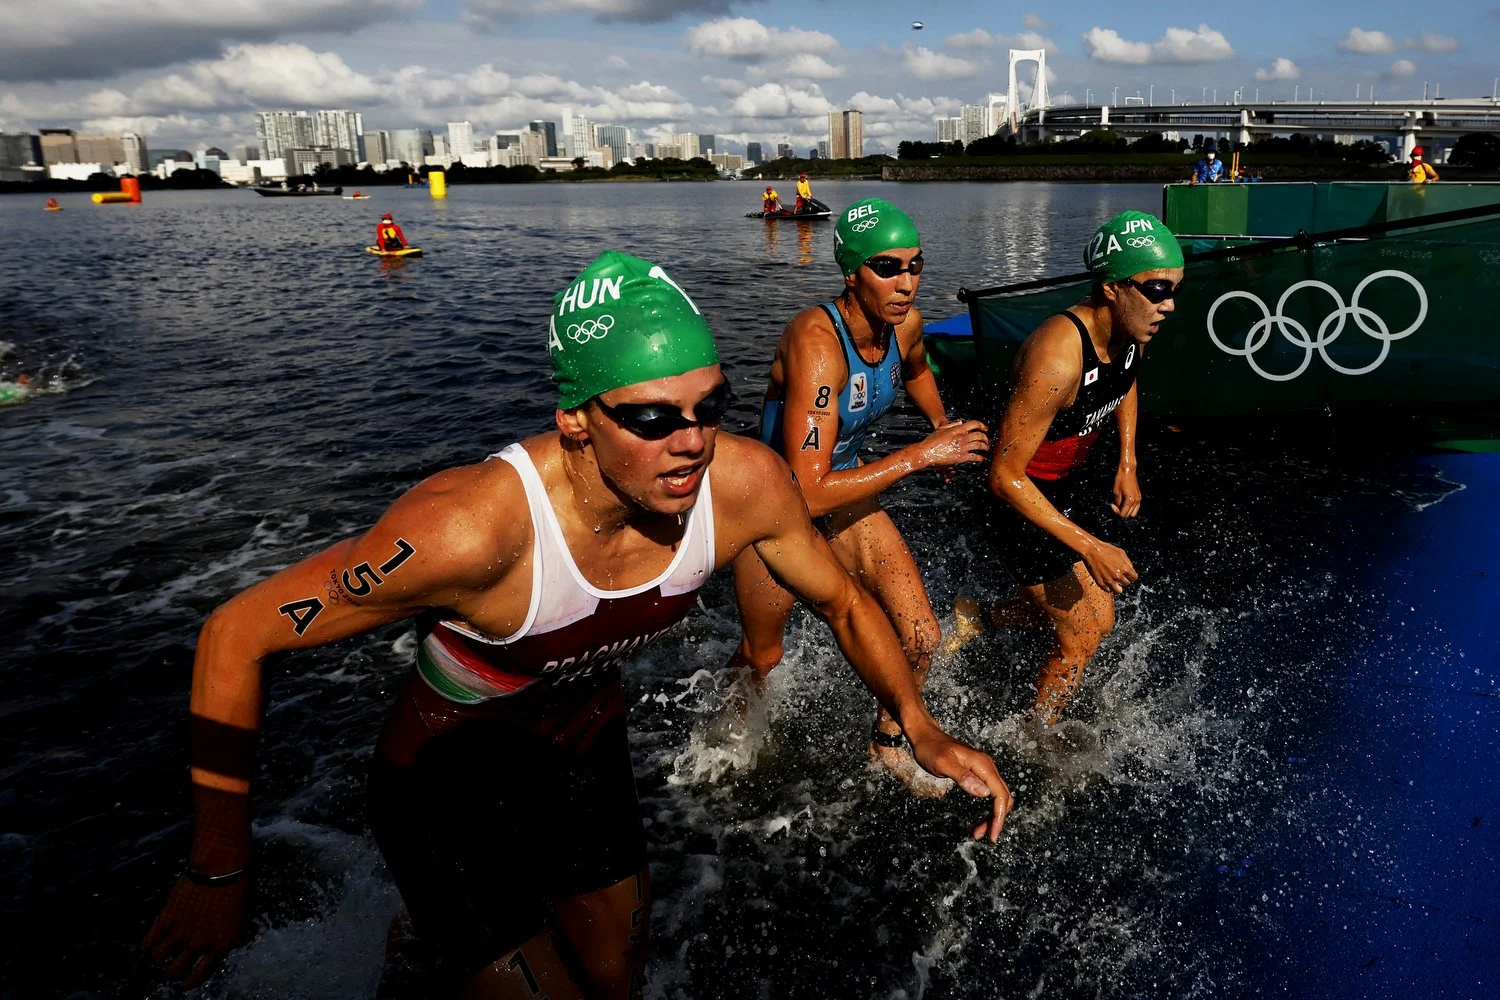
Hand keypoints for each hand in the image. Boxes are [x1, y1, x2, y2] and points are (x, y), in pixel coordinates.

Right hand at [142, 874, 249, 986]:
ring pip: (160, 959)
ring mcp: (182, 932)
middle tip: (170, 969)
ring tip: (158, 957)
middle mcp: (201, 943)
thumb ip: (223, 935)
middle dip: (172, 973)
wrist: (223, 865)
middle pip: (177, 970)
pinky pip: (150, 941)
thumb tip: (211, 945)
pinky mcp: (167, 919)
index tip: (185, 985)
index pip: (202, 974)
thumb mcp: (239, 916)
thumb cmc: (237, 885)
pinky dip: (146, 946)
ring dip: (158, 959)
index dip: (190, 982)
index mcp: (222, 944)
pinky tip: (147, 946)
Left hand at [906, 724, 1012, 841]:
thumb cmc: (930, 748)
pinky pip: (989, 793)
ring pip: (997, 797)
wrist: (924, 735)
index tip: (992, 834)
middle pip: (1003, 797)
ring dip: (992, 816)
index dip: (999, 816)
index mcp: (981, 764)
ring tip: (978, 832)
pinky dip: (987, 809)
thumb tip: (984, 793)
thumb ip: (963, 777)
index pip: (1000, 794)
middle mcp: (987, 766)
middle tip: (984, 836)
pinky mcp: (977, 773)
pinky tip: (978, 820)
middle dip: (996, 819)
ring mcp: (983, 769)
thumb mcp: (943, 764)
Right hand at [916, 420, 988, 469]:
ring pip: (979, 445)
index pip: (974, 424)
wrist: (926, 452)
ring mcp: (962, 447)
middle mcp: (962, 437)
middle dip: (985, 438)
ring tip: (986, 448)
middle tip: (986, 441)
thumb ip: (952, 425)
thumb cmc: (931, 441)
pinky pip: (974, 457)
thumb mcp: (941, 429)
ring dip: (984, 447)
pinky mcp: (961, 457)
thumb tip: (961, 422)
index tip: (985, 429)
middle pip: (979, 435)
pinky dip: (979, 458)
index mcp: (957, 429)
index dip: (982, 425)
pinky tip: (981, 459)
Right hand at [1080, 538, 1136, 594]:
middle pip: (1126, 583)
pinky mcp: (1101, 582)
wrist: (1093, 551)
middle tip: (1120, 575)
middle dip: (1124, 579)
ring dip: (1118, 586)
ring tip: (1115, 582)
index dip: (1132, 575)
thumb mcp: (1121, 552)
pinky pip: (1108, 589)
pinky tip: (1107, 580)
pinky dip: (1109, 586)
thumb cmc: (1107, 550)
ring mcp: (1109, 580)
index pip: (1134, 578)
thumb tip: (1130, 569)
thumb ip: (1128, 562)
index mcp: (1125, 569)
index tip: (1128, 574)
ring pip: (1118, 590)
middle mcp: (1118, 576)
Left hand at [1111, 466, 1141, 518]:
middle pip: (1129, 514)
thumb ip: (1118, 502)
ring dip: (1126, 511)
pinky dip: (1130, 507)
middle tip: (1115, 505)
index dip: (1116, 511)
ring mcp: (1139, 499)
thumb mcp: (1116, 492)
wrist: (1128, 471)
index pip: (1123, 514)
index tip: (1112, 505)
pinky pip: (1136, 507)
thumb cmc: (1121, 480)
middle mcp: (1136, 501)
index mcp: (1130, 500)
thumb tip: (1118, 508)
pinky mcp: (1139, 497)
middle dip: (1121, 512)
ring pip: (1133, 512)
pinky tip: (1124, 502)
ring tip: (1120, 505)